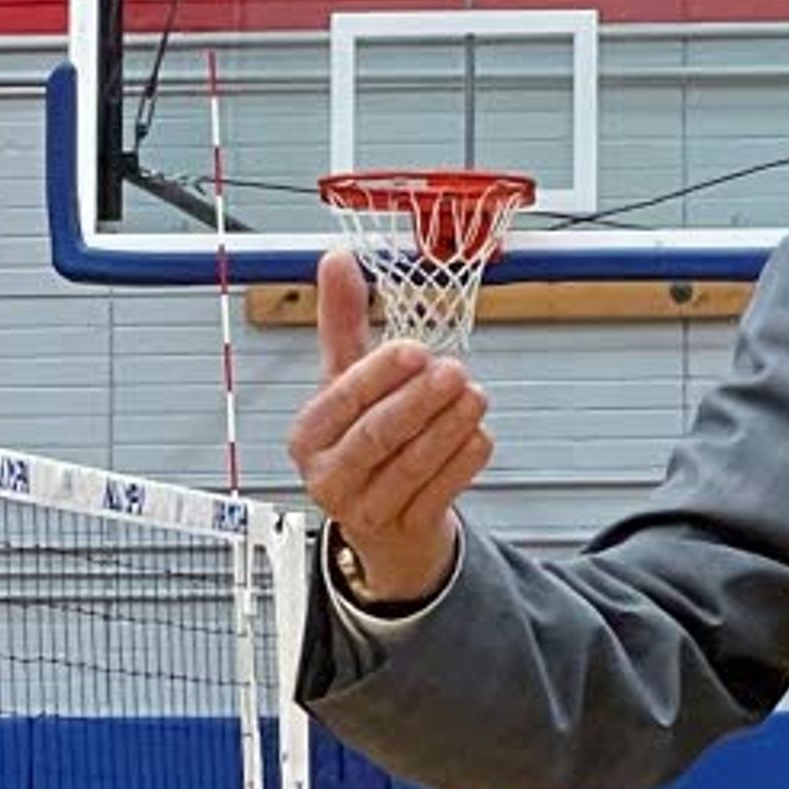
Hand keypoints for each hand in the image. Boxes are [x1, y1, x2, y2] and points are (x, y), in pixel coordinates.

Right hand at [285, 250, 493, 605]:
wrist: (385, 523)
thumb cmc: (364, 439)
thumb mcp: (347, 380)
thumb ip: (343, 321)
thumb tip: (337, 258)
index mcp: (309, 435)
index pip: (342, 400)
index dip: (380, 374)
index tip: (415, 350)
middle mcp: (330, 476)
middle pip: (376, 435)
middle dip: (420, 402)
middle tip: (454, 371)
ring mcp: (366, 510)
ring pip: (412, 465)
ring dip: (449, 427)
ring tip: (475, 396)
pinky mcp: (405, 531)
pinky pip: (439, 494)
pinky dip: (463, 462)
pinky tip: (478, 435)